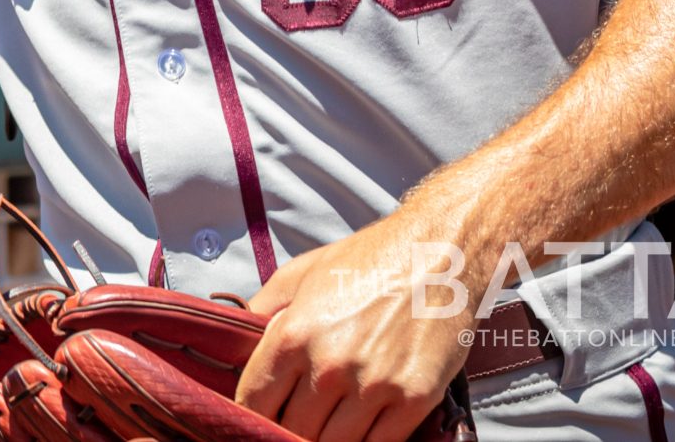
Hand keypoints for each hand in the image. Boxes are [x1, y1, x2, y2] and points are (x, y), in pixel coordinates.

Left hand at [235, 213, 474, 441]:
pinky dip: (363, 441)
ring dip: (324, 437)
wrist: (441, 252)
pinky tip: (358, 426)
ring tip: (325, 422)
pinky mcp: (414, 400)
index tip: (259, 413)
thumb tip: (233, 343)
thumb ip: (261, 312)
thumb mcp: (300, 274)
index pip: (254, 402)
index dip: (252, 413)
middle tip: (295, 418)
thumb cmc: (367, 261)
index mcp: (294, 334)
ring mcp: (374, 386)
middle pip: (292, 430)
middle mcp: (330, 365)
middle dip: (287, 428)